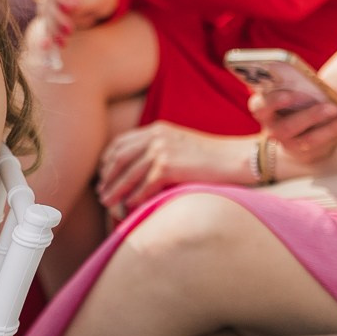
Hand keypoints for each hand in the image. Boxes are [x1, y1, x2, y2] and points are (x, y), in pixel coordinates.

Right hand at [35, 0, 117, 42]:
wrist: (99, 2)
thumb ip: (86, 2)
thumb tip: (72, 9)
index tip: (72, 7)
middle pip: (49, 5)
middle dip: (58, 18)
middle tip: (69, 30)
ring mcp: (49, 5)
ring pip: (47, 18)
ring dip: (54, 31)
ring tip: (64, 42)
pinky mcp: (51, 18)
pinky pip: (47, 28)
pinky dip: (47, 37)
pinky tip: (45, 46)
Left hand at [96, 123, 248, 212]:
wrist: (236, 158)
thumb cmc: (210, 156)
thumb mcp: (179, 143)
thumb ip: (158, 148)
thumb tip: (138, 167)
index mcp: (156, 129)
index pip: (120, 143)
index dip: (107, 160)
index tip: (103, 175)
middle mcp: (155, 136)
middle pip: (119, 158)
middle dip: (107, 177)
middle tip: (100, 192)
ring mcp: (161, 150)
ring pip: (128, 173)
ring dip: (115, 190)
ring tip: (107, 203)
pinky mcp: (169, 167)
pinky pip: (144, 185)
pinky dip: (134, 197)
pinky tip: (130, 206)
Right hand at [249, 88, 336, 167]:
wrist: (298, 127)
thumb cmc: (295, 101)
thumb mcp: (293, 93)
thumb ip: (305, 87)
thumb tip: (327, 89)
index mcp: (263, 108)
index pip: (260, 106)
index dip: (273, 101)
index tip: (289, 95)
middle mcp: (273, 129)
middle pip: (287, 126)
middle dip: (310, 116)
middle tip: (330, 107)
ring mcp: (289, 143)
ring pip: (309, 139)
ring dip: (331, 127)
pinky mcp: (307, 152)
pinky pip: (324, 144)